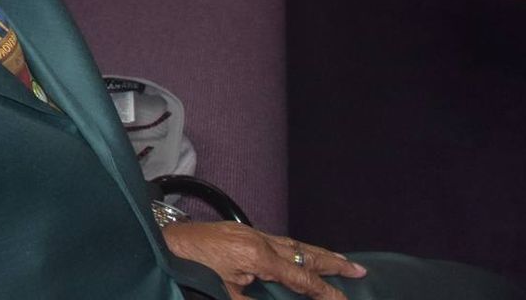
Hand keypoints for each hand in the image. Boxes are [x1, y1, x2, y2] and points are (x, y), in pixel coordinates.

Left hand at [163, 221, 364, 299]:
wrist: (167, 242)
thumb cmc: (193, 267)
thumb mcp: (225, 293)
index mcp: (258, 257)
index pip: (301, 279)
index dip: (324, 292)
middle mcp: (259, 241)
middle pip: (304, 254)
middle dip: (333, 263)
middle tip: (358, 270)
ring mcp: (252, 233)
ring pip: (294, 244)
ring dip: (319, 254)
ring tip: (341, 261)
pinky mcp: (243, 231)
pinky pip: (279, 240)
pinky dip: (297, 248)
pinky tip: (304, 254)